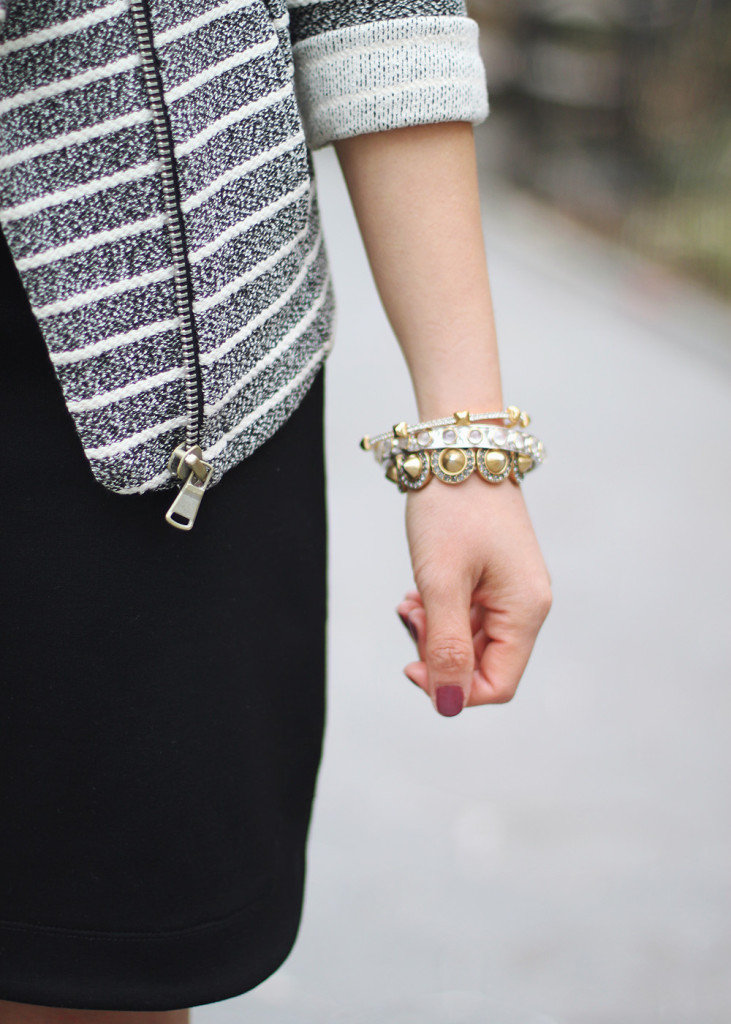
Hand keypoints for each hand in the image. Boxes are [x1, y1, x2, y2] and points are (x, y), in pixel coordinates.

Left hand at [396, 476, 551, 716]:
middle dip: (439, 654)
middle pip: (483, 664)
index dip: (453, 689)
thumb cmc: (451, 509)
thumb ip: (446, 646)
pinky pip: (469, 615)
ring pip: (472, 640)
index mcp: (526, 610)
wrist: (456, 447)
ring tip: (410, 602)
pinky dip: (440, 612)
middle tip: (409, 617)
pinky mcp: (494, 575)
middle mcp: (527, 604)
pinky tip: (418, 592)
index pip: (497, 685)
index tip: (410, 664)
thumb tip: (448, 705)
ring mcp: (511, 589)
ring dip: (435, 632)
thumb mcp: (441, 583)